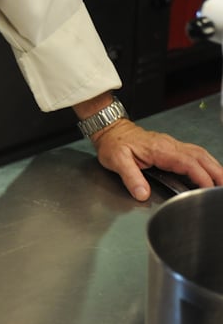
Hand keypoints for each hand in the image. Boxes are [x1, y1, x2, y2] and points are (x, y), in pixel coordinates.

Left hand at [92, 119, 222, 200]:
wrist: (110, 130)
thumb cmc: (114, 143)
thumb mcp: (117, 160)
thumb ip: (131, 177)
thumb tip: (143, 194)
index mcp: (160, 149)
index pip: (188, 163)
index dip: (201, 177)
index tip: (209, 190)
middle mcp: (170, 145)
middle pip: (201, 156)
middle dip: (217, 172)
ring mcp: (172, 145)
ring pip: (200, 154)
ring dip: (214, 167)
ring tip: (222, 182)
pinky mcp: (171, 148)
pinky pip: (194, 154)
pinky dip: (206, 164)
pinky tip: (209, 173)